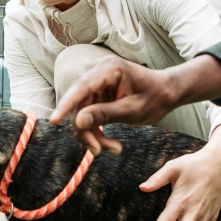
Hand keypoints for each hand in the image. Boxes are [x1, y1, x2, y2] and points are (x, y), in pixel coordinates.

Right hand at [49, 57, 174, 154]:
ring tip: (113, 149)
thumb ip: (106, 114)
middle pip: (78, 105)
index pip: (81, 88)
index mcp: (109, 69)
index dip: (66, 105)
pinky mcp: (94, 94)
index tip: (54, 121)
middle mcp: (97, 72)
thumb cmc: (155, 97)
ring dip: (92, 134)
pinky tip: (110, 144)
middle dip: (86, 130)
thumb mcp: (133, 110)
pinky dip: (95, 131)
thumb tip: (78, 121)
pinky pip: (86, 115)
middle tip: (100, 151)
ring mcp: (94, 83)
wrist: (166, 92)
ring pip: (80, 113)